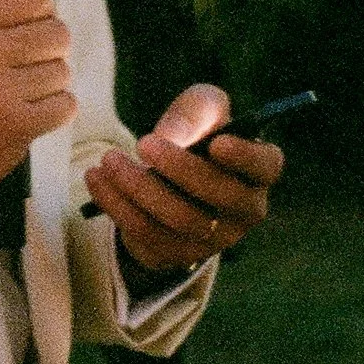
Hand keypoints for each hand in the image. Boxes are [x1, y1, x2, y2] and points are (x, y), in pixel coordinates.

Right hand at [0, 0, 75, 220]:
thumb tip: (10, 18)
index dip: (42, 13)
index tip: (37, 27)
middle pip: (56, 33)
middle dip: (50, 50)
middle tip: (34, 65)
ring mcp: (0, 90)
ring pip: (61, 72)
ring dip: (48, 85)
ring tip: (23, 96)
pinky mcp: (16, 126)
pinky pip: (64, 107)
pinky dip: (53, 112)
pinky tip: (31, 114)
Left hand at [82, 83, 283, 274]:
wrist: (165, 176)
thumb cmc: (195, 136)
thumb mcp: (198, 110)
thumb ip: (194, 111)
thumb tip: (172, 136)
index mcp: (258, 171)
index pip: (266, 167)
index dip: (246, 157)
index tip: (217, 142)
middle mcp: (244, 210)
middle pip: (220, 196)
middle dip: (178, 168)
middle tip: (142, 142)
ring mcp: (213, 238)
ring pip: (180, 220)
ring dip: (139, 187)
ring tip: (109, 160)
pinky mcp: (176, 253)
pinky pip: (147, 234)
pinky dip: (117, 205)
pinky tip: (96, 180)